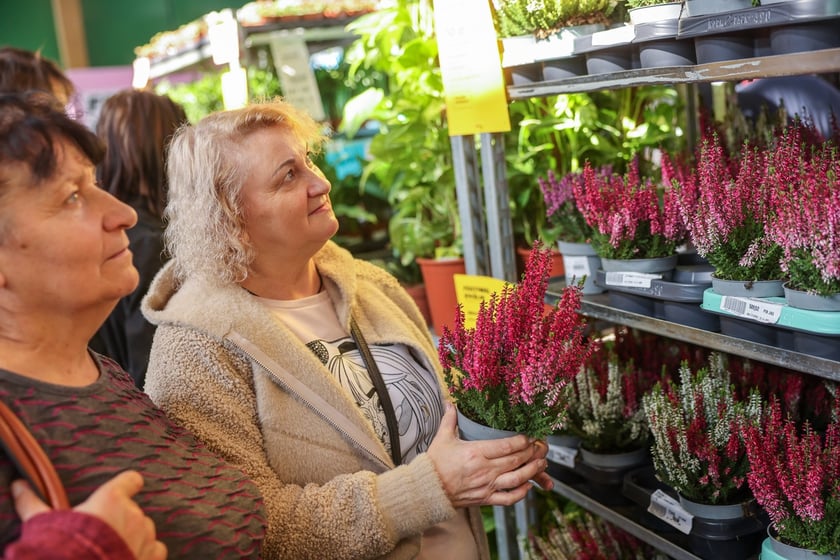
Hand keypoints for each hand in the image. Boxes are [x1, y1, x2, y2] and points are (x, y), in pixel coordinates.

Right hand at [12, 470, 166, 559]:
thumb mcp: (44, 523)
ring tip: (112, 550)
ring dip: (134, 537)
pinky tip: (129, 558)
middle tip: (101, 535)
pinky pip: (156, 548)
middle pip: (133, 510)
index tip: (126, 489)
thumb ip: (33, 503)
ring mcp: (146, 535)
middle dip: (121, 520)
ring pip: (145, 530)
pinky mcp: (153, 555)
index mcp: (110, 498)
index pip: (131, 479)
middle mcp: (133, 514)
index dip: (128, 484)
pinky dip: (146, 553)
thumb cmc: (63, 547)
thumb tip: (19, 485)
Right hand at [427, 404, 552, 507]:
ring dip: (532, 470)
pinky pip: (508, 498)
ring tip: (542, 463)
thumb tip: (450, 402)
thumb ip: (450, 419)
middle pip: (516, 460)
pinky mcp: (486, 498)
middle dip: (532, 452)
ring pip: (517, 479)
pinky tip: (528, 485)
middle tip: (542, 446)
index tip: (531, 436)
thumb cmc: (434, 464)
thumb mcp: (442, 438)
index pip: (507, 445)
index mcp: (476, 452)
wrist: (427, 490)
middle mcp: (485, 469)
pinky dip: (521, 493)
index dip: (523, 441)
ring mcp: (487, 485)